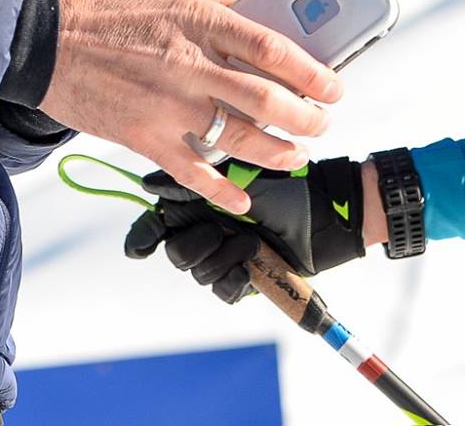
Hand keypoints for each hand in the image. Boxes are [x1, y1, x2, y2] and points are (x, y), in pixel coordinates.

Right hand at [36, 0, 342, 212]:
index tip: (334, 86)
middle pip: (268, 98)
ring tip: (296, 156)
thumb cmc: (100, 11)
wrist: (38, 40)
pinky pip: (193, 172)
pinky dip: (222, 191)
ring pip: (240, 137)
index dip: (312, 71)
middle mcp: (190, 63)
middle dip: (306, 118)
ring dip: (278, 152)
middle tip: (322, 124)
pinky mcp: (144, 137)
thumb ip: (211, 7)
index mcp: (197, 20)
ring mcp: (168, 104)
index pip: (272, 48)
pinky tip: (242, 199)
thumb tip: (257, 11)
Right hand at [123, 158, 367, 302]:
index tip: (141, 247)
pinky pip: (223, 291)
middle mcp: (207, 228)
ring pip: (199, 273)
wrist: (323, 214)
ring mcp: (225, 255)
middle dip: (194, 244)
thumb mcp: (235, 174)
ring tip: (250, 241)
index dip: (143, 237)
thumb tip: (148, 184)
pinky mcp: (244, 278)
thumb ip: (191, 180)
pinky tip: (251, 263)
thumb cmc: (284, 186)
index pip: (157, 225)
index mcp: (198, 201)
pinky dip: (235, 278)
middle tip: (217, 230)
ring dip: (223, 258)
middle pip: (176, 252)